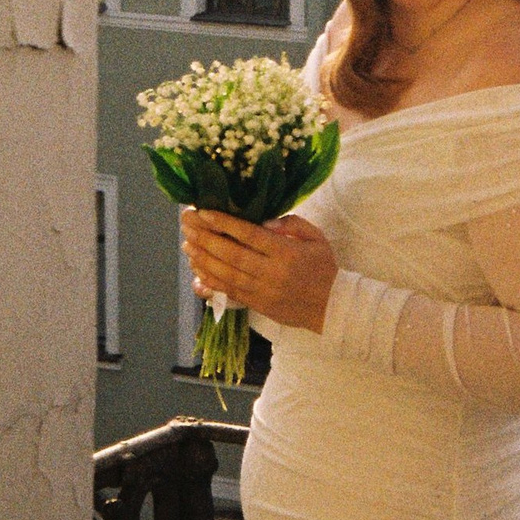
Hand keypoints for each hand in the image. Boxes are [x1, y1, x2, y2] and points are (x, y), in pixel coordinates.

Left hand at [181, 209, 337, 334]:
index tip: (204, 212)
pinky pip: (230, 293)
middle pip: (232, 254)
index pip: (250, 236)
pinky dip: (211, 282)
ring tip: (186, 244)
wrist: (332, 307)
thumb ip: (292, 224)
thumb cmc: (323, 267)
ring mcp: (262, 292)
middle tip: (187, 223)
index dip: (225, 224)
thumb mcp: (316, 238)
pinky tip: (197, 271)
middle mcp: (271, 273)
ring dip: (203, 259)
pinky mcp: (257, 305)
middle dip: (206, 238)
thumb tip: (264, 221)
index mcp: (287, 253)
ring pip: (226, 275)